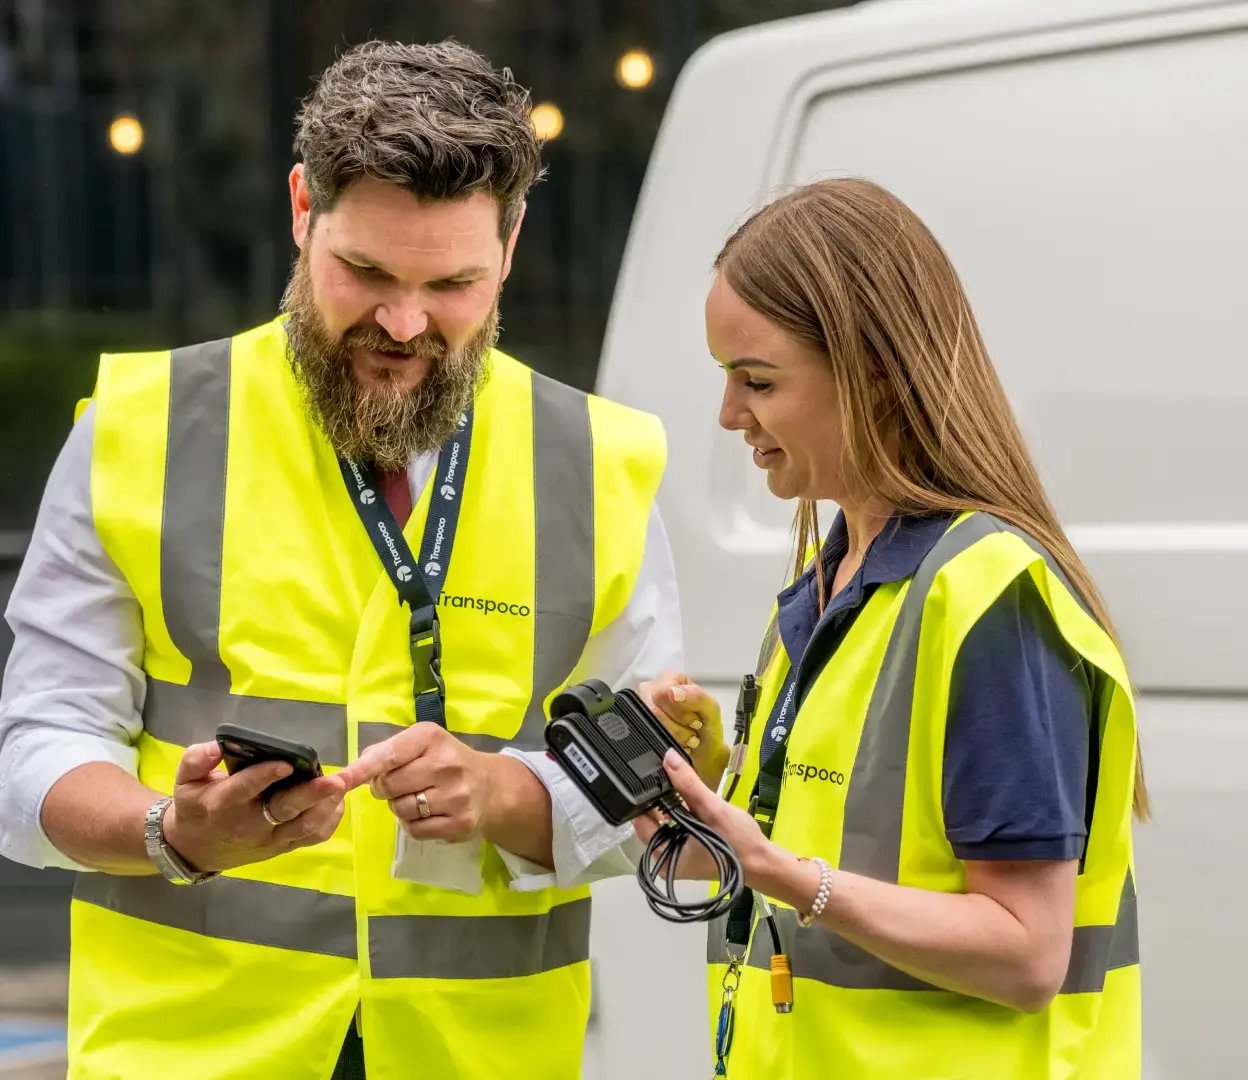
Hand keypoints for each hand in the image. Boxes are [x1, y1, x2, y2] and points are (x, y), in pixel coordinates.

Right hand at [163, 742, 346, 872]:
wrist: (195, 850)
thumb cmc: (196, 807)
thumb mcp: (185, 782)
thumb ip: (196, 760)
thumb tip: (216, 746)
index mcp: (224, 804)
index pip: (246, 789)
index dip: (265, 776)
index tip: (286, 762)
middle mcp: (250, 824)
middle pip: (284, 810)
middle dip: (311, 795)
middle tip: (335, 781)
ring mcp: (270, 838)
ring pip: (304, 827)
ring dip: (327, 806)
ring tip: (343, 785)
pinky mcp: (283, 846)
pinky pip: (312, 837)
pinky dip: (330, 820)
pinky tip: (339, 800)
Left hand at [336, 723, 495, 842]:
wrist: (490, 786)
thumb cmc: (446, 761)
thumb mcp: (421, 744)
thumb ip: (386, 751)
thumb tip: (354, 770)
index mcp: (431, 738)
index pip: (388, 755)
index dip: (361, 769)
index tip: (340, 780)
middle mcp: (446, 765)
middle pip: (389, 786)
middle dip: (386, 788)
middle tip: (401, 784)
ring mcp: (455, 796)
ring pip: (401, 810)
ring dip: (401, 807)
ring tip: (419, 798)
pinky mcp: (460, 823)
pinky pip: (415, 830)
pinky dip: (414, 824)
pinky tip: (429, 813)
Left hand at [634, 749, 770, 882]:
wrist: (763, 862)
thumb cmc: (737, 841)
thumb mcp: (712, 809)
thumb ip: (688, 784)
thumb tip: (668, 757)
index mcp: (663, 856)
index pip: (641, 821)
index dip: (645, 797)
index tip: (651, 775)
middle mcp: (664, 861)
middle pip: (652, 822)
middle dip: (661, 800)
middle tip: (670, 777)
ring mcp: (677, 859)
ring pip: (665, 824)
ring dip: (673, 807)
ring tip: (681, 787)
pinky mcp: (688, 853)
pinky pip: (676, 830)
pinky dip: (681, 816)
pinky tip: (691, 803)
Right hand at [638, 670, 728, 787]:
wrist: (705, 757)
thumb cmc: (707, 731)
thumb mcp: (711, 710)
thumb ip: (696, 696)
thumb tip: (672, 692)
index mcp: (669, 679)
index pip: (662, 691)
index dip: (679, 711)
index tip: (694, 720)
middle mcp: (650, 691)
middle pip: (653, 710)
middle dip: (677, 727)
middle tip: (691, 731)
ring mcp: (641, 710)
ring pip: (648, 725)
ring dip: (671, 737)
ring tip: (685, 739)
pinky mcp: (637, 727)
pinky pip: (643, 737)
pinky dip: (662, 744)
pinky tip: (673, 744)